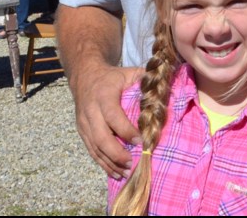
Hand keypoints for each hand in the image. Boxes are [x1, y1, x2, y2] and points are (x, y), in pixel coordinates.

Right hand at [71, 63, 143, 178]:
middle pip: (101, 137)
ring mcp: (84, 123)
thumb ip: (145, 81)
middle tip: (133, 163)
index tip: (141, 141)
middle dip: (117, 153)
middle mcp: (91, 111)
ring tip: (127, 173)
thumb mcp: (128, 73)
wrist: (85, 76)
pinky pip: (91, 151)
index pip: (113, 117)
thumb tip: (164, 93)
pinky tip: (115, 172)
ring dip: (111, 162)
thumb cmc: (112, 77)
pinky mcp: (81, 132)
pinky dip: (103, 163)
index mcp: (103, 96)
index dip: (126, 131)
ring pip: (95, 148)